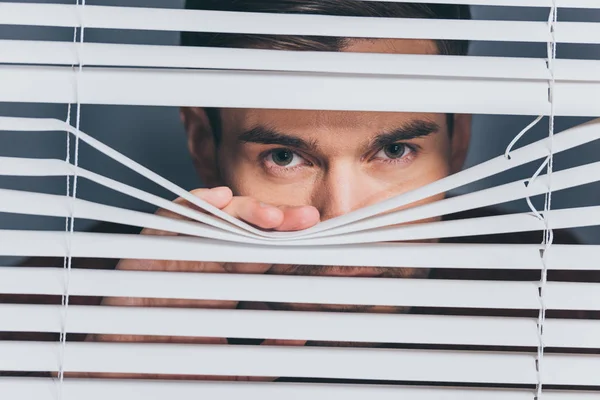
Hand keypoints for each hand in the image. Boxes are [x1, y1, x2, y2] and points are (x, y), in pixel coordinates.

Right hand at [77, 187, 318, 379]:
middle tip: (308, 220)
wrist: (114, 371)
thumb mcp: (226, 365)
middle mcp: (205, 259)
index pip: (262, 254)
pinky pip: (172, 218)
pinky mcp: (149, 247)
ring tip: (273, 216)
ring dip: (245, 212)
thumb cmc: (169, 367)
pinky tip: (219, 198)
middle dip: (277, 222)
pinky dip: (194, 205)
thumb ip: (260, 354)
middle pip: (246, 231)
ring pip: (217, 220)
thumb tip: (299, 336)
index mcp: (224, 281)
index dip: (289, 246)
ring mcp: (179, 250)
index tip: (321, 244)